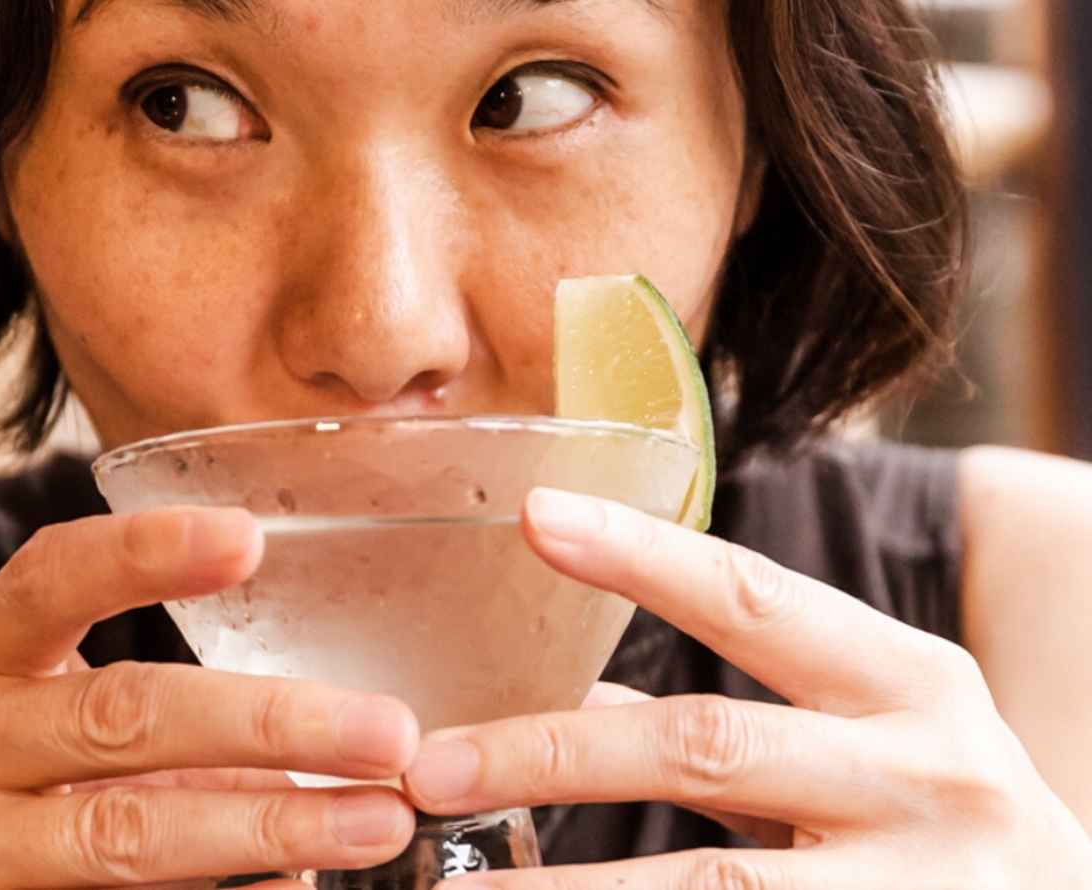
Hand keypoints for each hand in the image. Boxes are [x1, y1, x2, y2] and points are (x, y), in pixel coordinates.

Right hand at [0, 507, 419, 889]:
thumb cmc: (20, 783)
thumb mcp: (64, 721)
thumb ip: (167, 721)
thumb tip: (341, 741)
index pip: (48, 581)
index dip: (143, 554)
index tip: (249, 538)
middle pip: (115, 716)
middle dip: (267, 722)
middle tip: (388, 732)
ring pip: (121, 833)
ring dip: (267, 827)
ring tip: (374, 824)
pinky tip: (296, 887)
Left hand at [403, 488, 1091, 888]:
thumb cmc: (950, 821)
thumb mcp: (875, 740)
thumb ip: (739, 717)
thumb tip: (578, 700)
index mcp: (913, 684)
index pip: (756, 599)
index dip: (643, 557)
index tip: (535, 518)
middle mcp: (923, 775)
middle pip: (705, 745)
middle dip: (552, 754)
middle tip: (429, 767)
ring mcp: (915, 888)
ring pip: (712, 885)